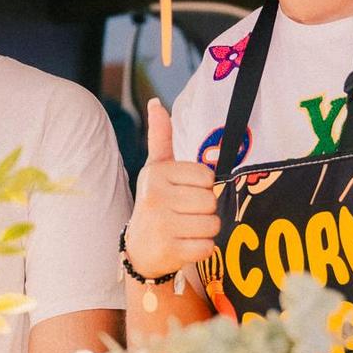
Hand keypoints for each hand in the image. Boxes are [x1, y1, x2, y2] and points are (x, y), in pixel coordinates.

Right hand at [124, 99, 218, 278]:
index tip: (184, 193)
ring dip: (205, 230)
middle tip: (184, 214)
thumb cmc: (156, 202)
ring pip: (213, 224)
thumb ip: (161, 137)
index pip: (207, 176)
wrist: (140, 248)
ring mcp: (161, 224)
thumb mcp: (156, 169)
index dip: (202, 187)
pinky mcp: (169, 249)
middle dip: (205, 210)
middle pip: (211, 200)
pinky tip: (184, 245)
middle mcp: (156, 196)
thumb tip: (155, 102)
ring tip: (185, 229)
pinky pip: (208, 246)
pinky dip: (202, 248)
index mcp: (157, 173)